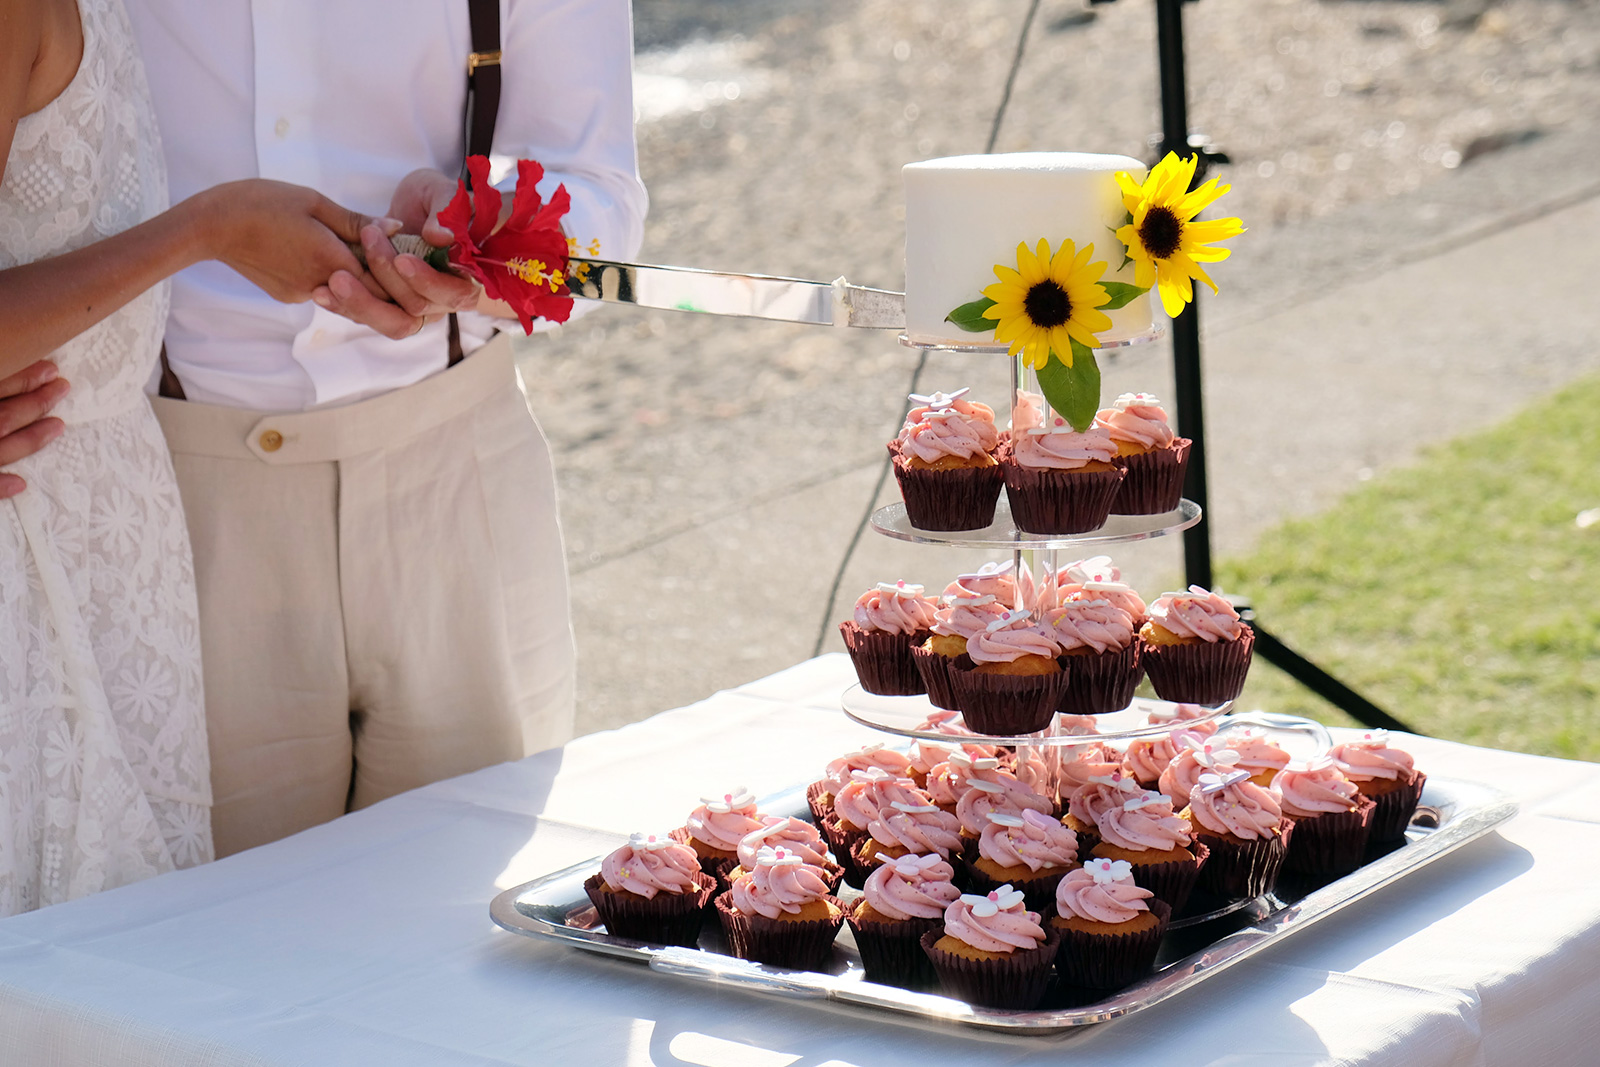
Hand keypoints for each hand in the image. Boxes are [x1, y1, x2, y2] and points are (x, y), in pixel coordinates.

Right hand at [0, 361, 68, 497]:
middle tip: (63, 387)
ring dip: (31, 438)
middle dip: (36, 402)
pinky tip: (21, 484)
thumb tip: (9, 368)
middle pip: (4, 416)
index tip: (50, 368)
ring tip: (58, 425)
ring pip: (1, 448)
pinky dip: (0, 486)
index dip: (23, 376)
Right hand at [194, 179, 384, 304]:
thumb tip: (396, 229)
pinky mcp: (288, 296)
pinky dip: (331, 276)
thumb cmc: (261, 203)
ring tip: (350, 245)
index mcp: (330, 261)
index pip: (383, 283)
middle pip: (368, 296)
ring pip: (345, 295)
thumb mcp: (313, 202)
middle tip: (381, 250)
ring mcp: (302, 295)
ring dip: (355, 277)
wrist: (211, 225)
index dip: (395, 270)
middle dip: (380, 278)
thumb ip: (357, 221)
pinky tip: (320, 251)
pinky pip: (323, 290)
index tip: (397, 248)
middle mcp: (320, 286)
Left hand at [312, 169, 479, 340]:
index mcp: (464, 278)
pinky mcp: (386, 305)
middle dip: (387, 282)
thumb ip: (447, 211)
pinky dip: (344, 306)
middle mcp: (441, 300)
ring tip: (334, 281)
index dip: (426, 281)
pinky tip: (321, 292)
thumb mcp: (444, 194)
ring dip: (361, 303)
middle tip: (365, 245)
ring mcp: (412, 305)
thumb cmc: (436, 200)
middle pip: (415, 311)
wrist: (414, 209)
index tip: (402, 259)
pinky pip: (367, 316)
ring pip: (391, 323)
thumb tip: (442, 236)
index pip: (451, 293)